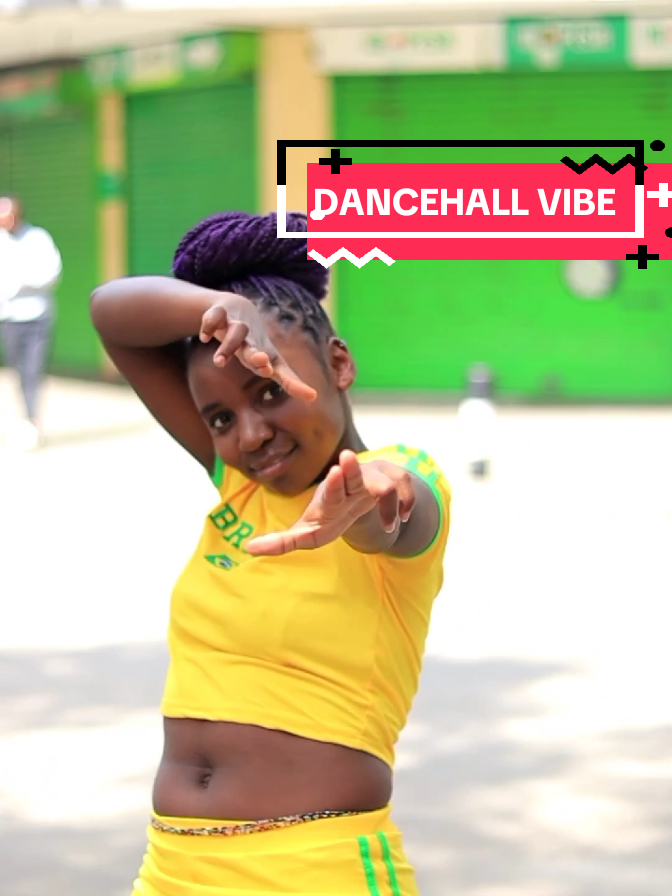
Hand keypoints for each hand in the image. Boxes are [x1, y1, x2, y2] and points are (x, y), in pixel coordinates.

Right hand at [199, 297, 315, 401]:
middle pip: (255, 348)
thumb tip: (315, 397)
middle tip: (262, 363)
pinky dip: (209, 326)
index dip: (289, 380)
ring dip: (228, 346)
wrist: (236, 307)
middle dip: (256, 356)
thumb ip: (290, 381)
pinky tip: (205, 338)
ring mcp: (236, 325)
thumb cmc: (254, 343)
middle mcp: (252, 339)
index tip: (302, 392)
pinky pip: (213, 317)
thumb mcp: (270, 362)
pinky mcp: (219, 314)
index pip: (279, 368)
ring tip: (219, 362)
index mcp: (265, 352)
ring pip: (235, 333)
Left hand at [246, 451, 415, 555]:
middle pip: (356, 474)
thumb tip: (249, 548)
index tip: (334, 471)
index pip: (332, 488)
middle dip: (352, 470)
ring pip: (387, 480)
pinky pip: (406, 486)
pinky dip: (408, 502)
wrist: (359, 499)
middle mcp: (352, 483)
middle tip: (346, 459)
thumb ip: (282, 541)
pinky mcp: (394, 481)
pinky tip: (403, 518)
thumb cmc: (330, 515)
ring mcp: (375, 480)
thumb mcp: (308, 532)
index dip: (334, 482)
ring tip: (391, 523)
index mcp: (330, 495)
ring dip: (389, 500)